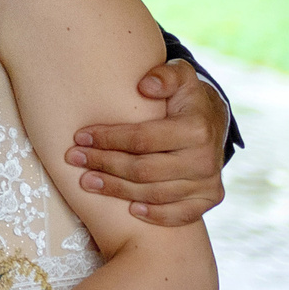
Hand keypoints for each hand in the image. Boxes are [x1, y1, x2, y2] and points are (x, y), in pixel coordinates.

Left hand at [65, 59, 226, 225]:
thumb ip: (165, 76)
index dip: (108, 139)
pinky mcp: (210, 199)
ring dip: (116, 190)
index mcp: (196, 128)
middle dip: (104, 164)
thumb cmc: (185, 97)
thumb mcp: (180, 75)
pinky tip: (129, 209)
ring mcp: (209, 182)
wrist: (214, 121)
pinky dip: (154, 215)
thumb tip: (145, 86)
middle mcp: (206, 159)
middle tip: (74, 159)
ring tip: (87, 181)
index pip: (142, 139)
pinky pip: (180, 215)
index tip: (80, 136)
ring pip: (154, 194)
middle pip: (143, 170)